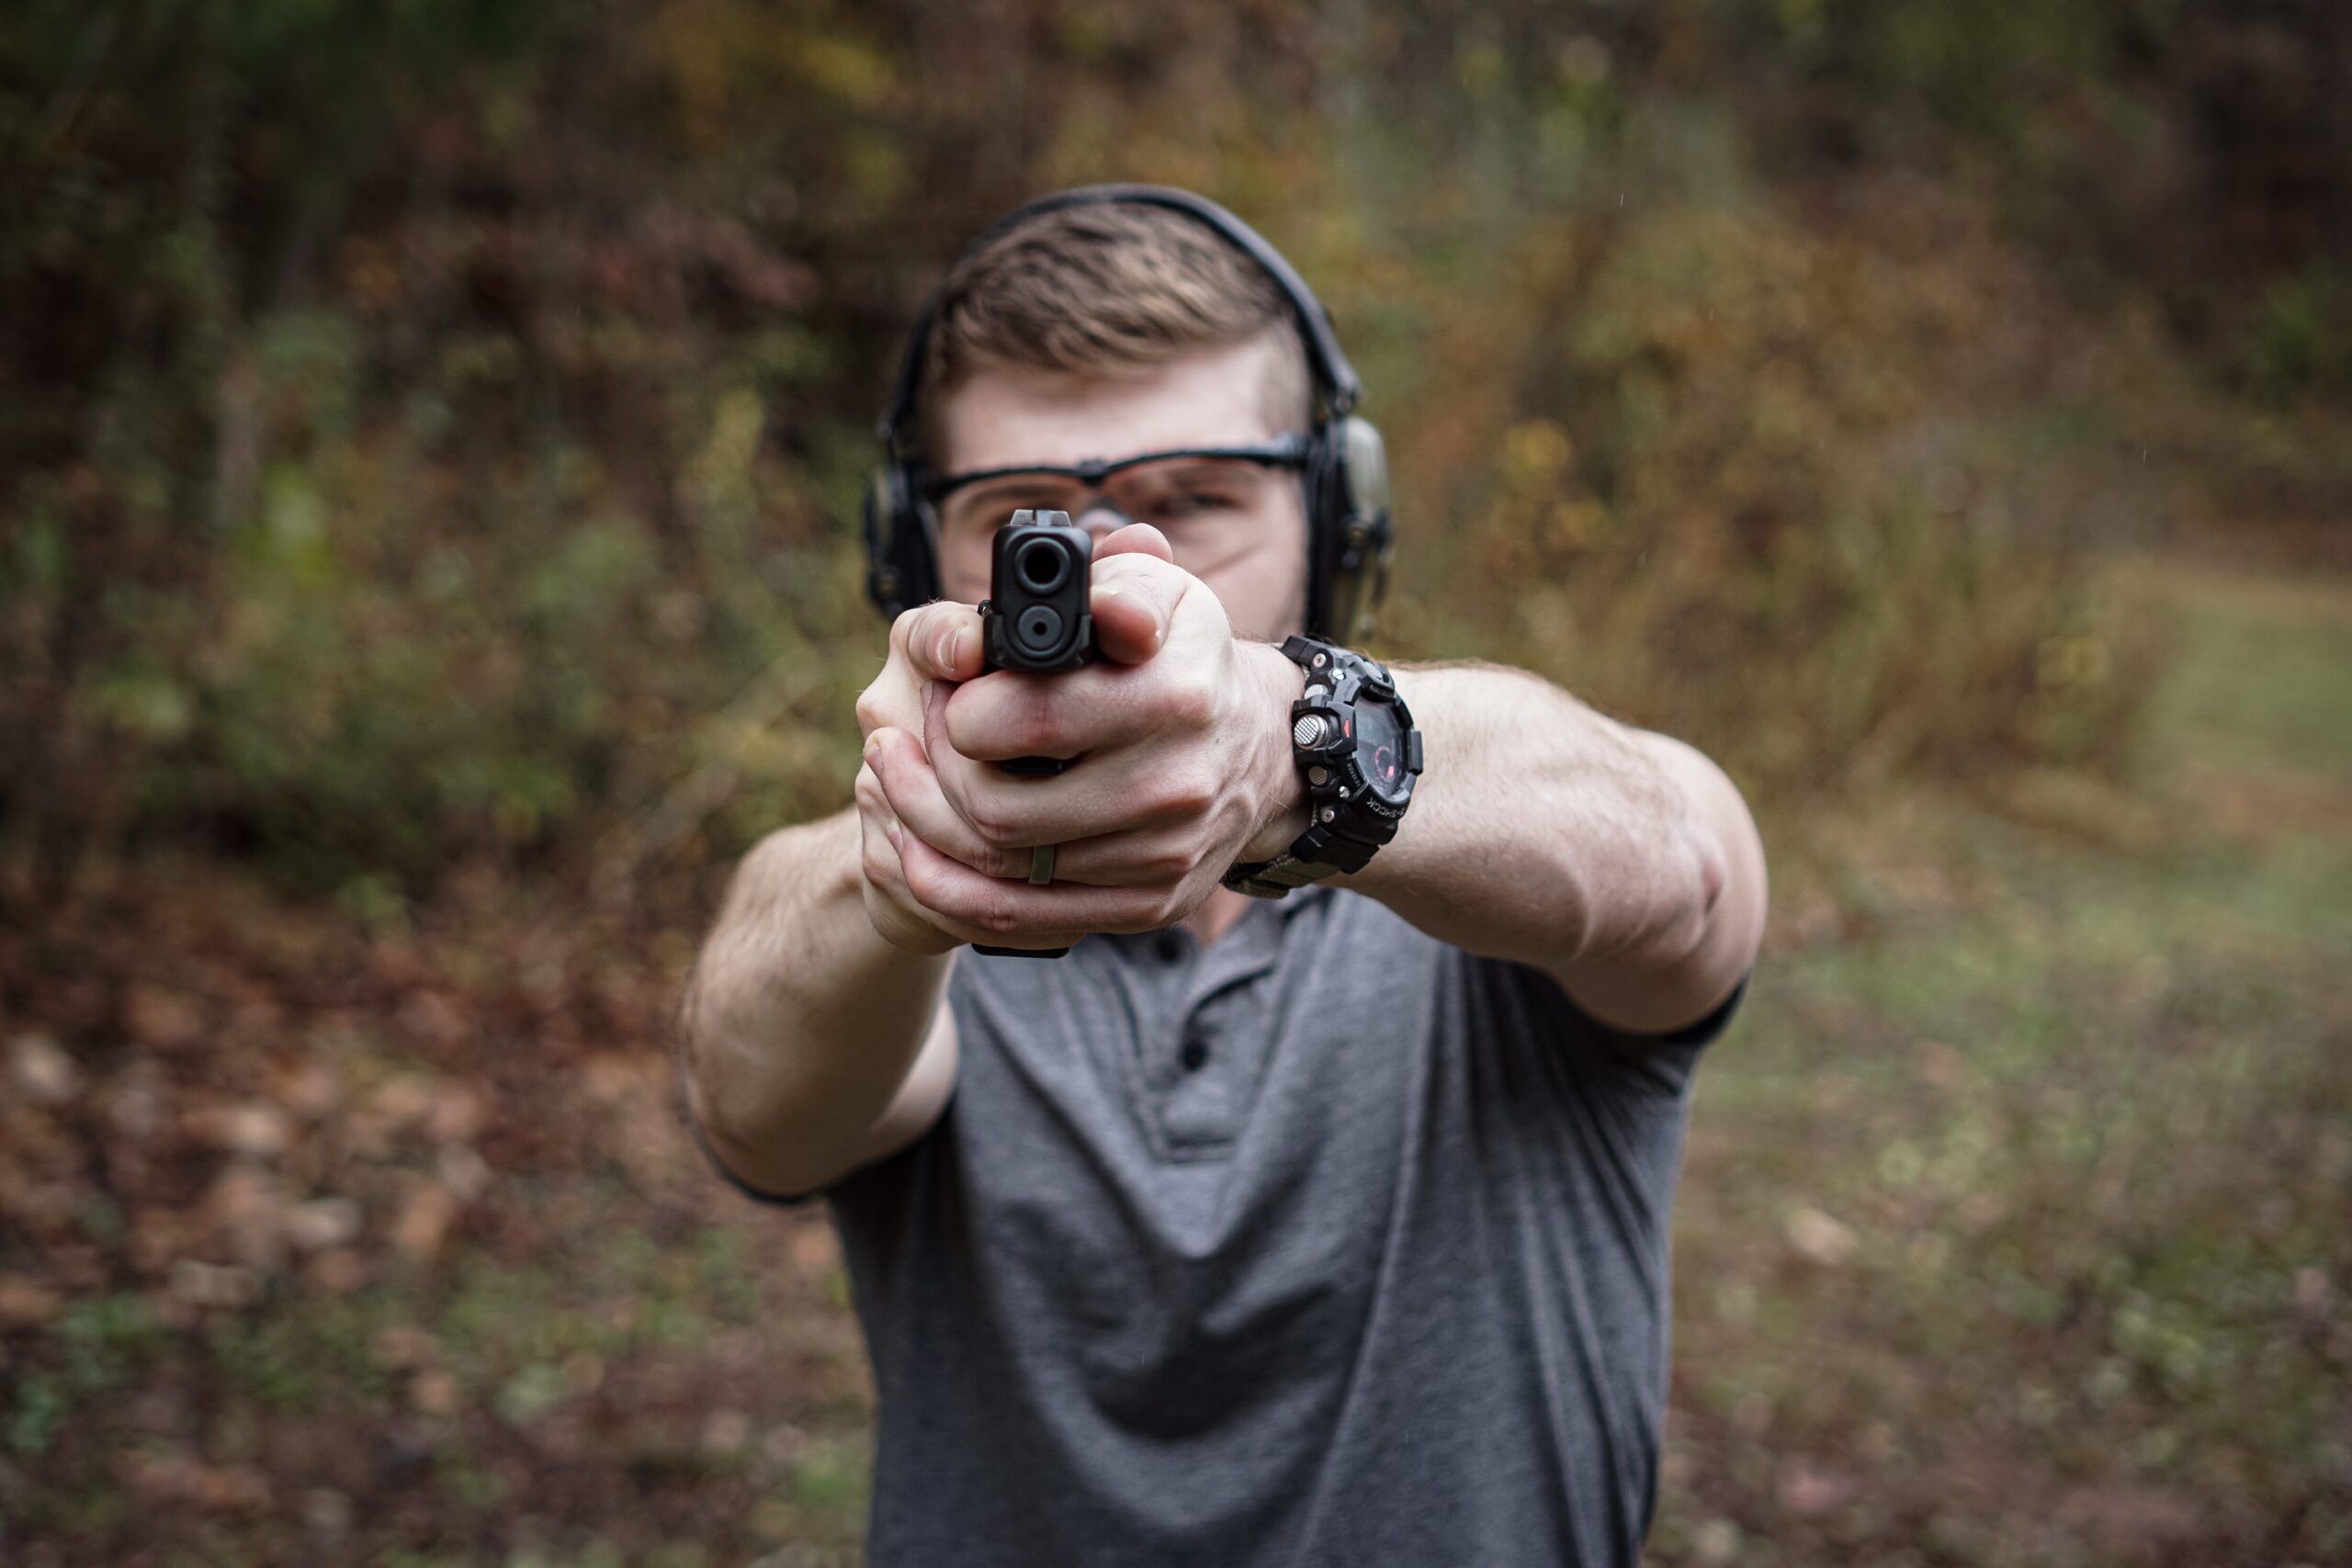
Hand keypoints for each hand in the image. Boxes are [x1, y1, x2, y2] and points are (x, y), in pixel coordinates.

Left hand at [863, 524, 1305, 950]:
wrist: (1258, 750)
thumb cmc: (1182, 660)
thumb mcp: (1166, 595)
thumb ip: (1125, 582)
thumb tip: (1110, 609)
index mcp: (1178, 698)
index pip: (1030, 720)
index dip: (963, 710)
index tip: (945, 694)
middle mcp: (1177, 785)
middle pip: (1000, 806)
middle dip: (930, 772)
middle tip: (902, 739)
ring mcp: (1164, 856)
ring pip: (1003, 865)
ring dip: (927, 826)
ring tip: (897, 780)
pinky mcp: (1149, 906)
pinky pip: (1022, 917)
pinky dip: (953, 889)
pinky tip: (915, 853)